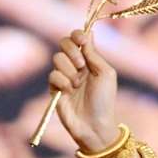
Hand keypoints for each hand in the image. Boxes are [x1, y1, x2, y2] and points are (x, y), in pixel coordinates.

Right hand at [49, 29, 119, 152]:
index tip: (82, 41)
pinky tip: (69, 91)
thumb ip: (94, 54)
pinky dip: (62, 81)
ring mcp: (64, 76)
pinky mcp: (54, 88)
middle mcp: (76, 66)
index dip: (77, 36)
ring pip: (57, 59)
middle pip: (64, 44)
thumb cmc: (104, 99)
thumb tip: (89, 33)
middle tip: (81, 65)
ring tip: (77, 84)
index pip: (79, 39)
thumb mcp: (105, 73)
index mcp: (91, 60)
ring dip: (69, 70)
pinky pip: (52, 75)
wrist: (94, 124)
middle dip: (71, 51)